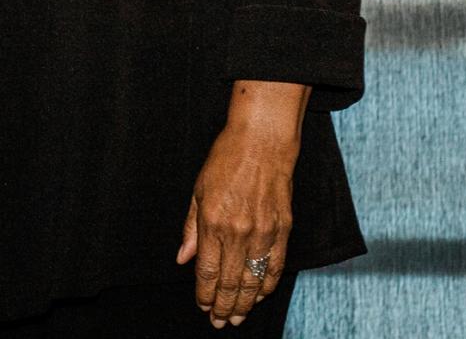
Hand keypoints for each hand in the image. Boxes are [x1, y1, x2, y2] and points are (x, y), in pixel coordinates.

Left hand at [177, 80, 308, 326]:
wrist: (262, 143)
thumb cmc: (225, 162)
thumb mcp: (197, 191)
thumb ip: (190, 229)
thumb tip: (182, 259)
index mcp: (213, 223)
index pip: (207, 270)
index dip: (204, 293)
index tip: (202, 307)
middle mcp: (239, 232)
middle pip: (229, 280)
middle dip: (223, 305)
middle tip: (220, 322)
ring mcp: (264, 232)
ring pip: (253, 278)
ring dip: (245, 302)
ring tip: (237, 317)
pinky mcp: (283, 229)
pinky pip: (275, 265)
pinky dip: (267, 284)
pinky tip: (259, 296)